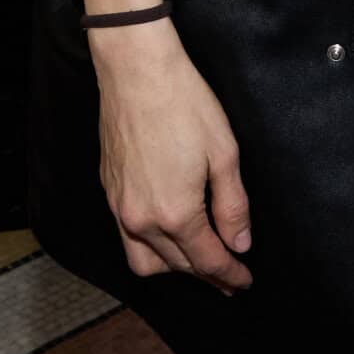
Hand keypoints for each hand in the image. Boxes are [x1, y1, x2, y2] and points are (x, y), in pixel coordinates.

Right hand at [89, 18, 252, 290]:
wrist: (137, 71)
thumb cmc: (184, 103)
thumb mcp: (224, 153)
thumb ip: (233, 205)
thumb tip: (240, 243)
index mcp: (174, 213)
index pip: (207, 260)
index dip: (230, 274)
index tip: (244, 282)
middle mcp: (141, 219)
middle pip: (177, 265)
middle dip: (206, 273)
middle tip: (229, 273)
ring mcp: (119, 206)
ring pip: (145, 260)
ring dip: (174, 267)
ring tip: (198, 259)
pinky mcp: (109, 190)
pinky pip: (127, 237)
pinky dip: (150, 247)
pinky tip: (167, 233)